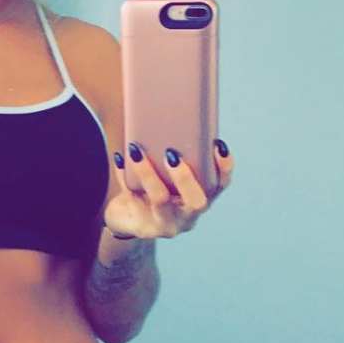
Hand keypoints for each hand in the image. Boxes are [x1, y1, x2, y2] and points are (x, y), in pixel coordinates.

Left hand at [104, 141, 234, 239]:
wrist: (127, 221)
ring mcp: (166, 223)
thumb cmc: (152, 190)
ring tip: (136, 150)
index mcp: (200, 198)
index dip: (224, 167)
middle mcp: (188, 215)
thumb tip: (164, 116)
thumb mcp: (165, 176)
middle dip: (186, 177)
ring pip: (160, 200)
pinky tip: (119, 158)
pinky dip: (124, 175)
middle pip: (198, 201)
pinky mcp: (143, 226)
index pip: (220, 185)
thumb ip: (172, 156)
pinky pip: (132, 197)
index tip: (217, 144)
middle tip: (171, 154)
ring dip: (149, 173)